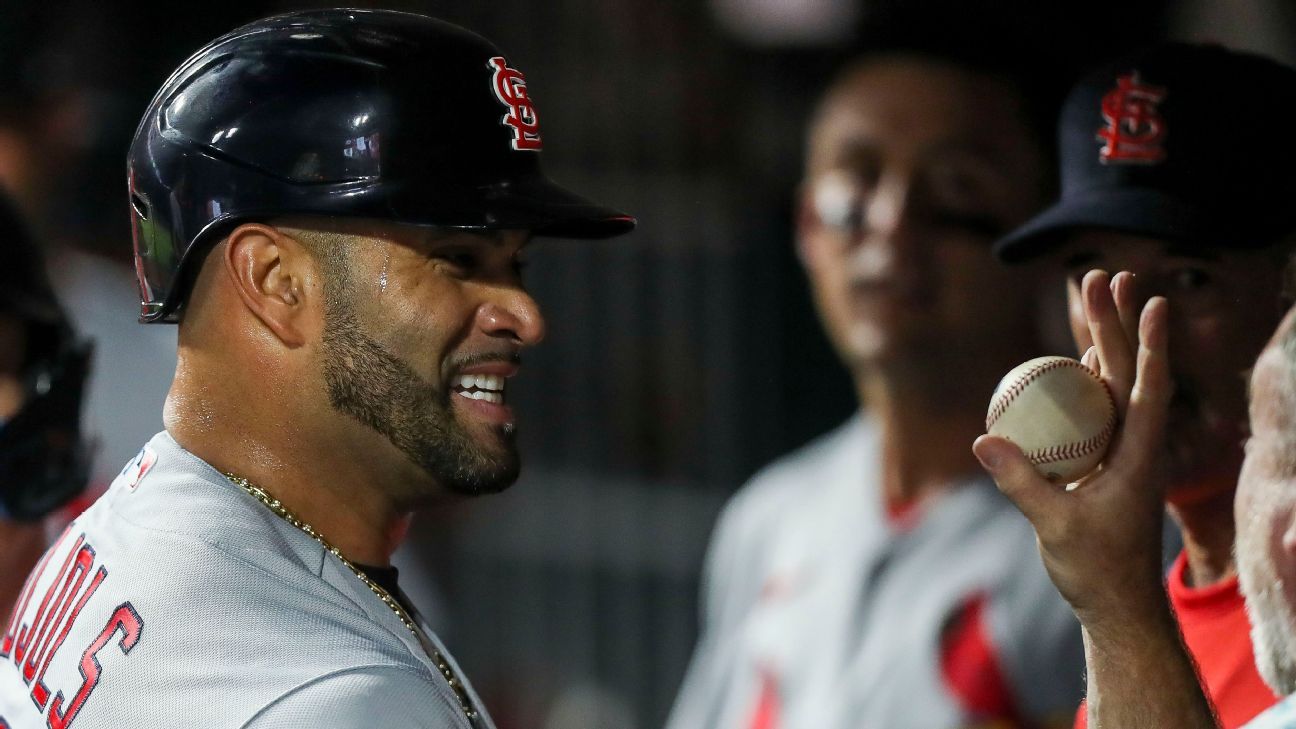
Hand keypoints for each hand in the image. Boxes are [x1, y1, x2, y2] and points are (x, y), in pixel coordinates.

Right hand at [974, 270, 1172, 625]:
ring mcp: (1119, 451)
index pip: (1148, 388)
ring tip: (1093, 296)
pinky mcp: (1102, 462)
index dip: (1150, 343)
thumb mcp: (1054, 524)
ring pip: (1112, 384)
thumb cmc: (1095, 567)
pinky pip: (1093, 410)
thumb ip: (1020, 482)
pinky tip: (1076, 358)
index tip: (1151, 301)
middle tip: (1100, 275)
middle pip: (1125, 370)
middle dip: (1113, 320)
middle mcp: (1134, 444)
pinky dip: (1085, 378)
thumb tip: (981, 438)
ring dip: (1102, 339)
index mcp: (1139, 455)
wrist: (1114, 601)